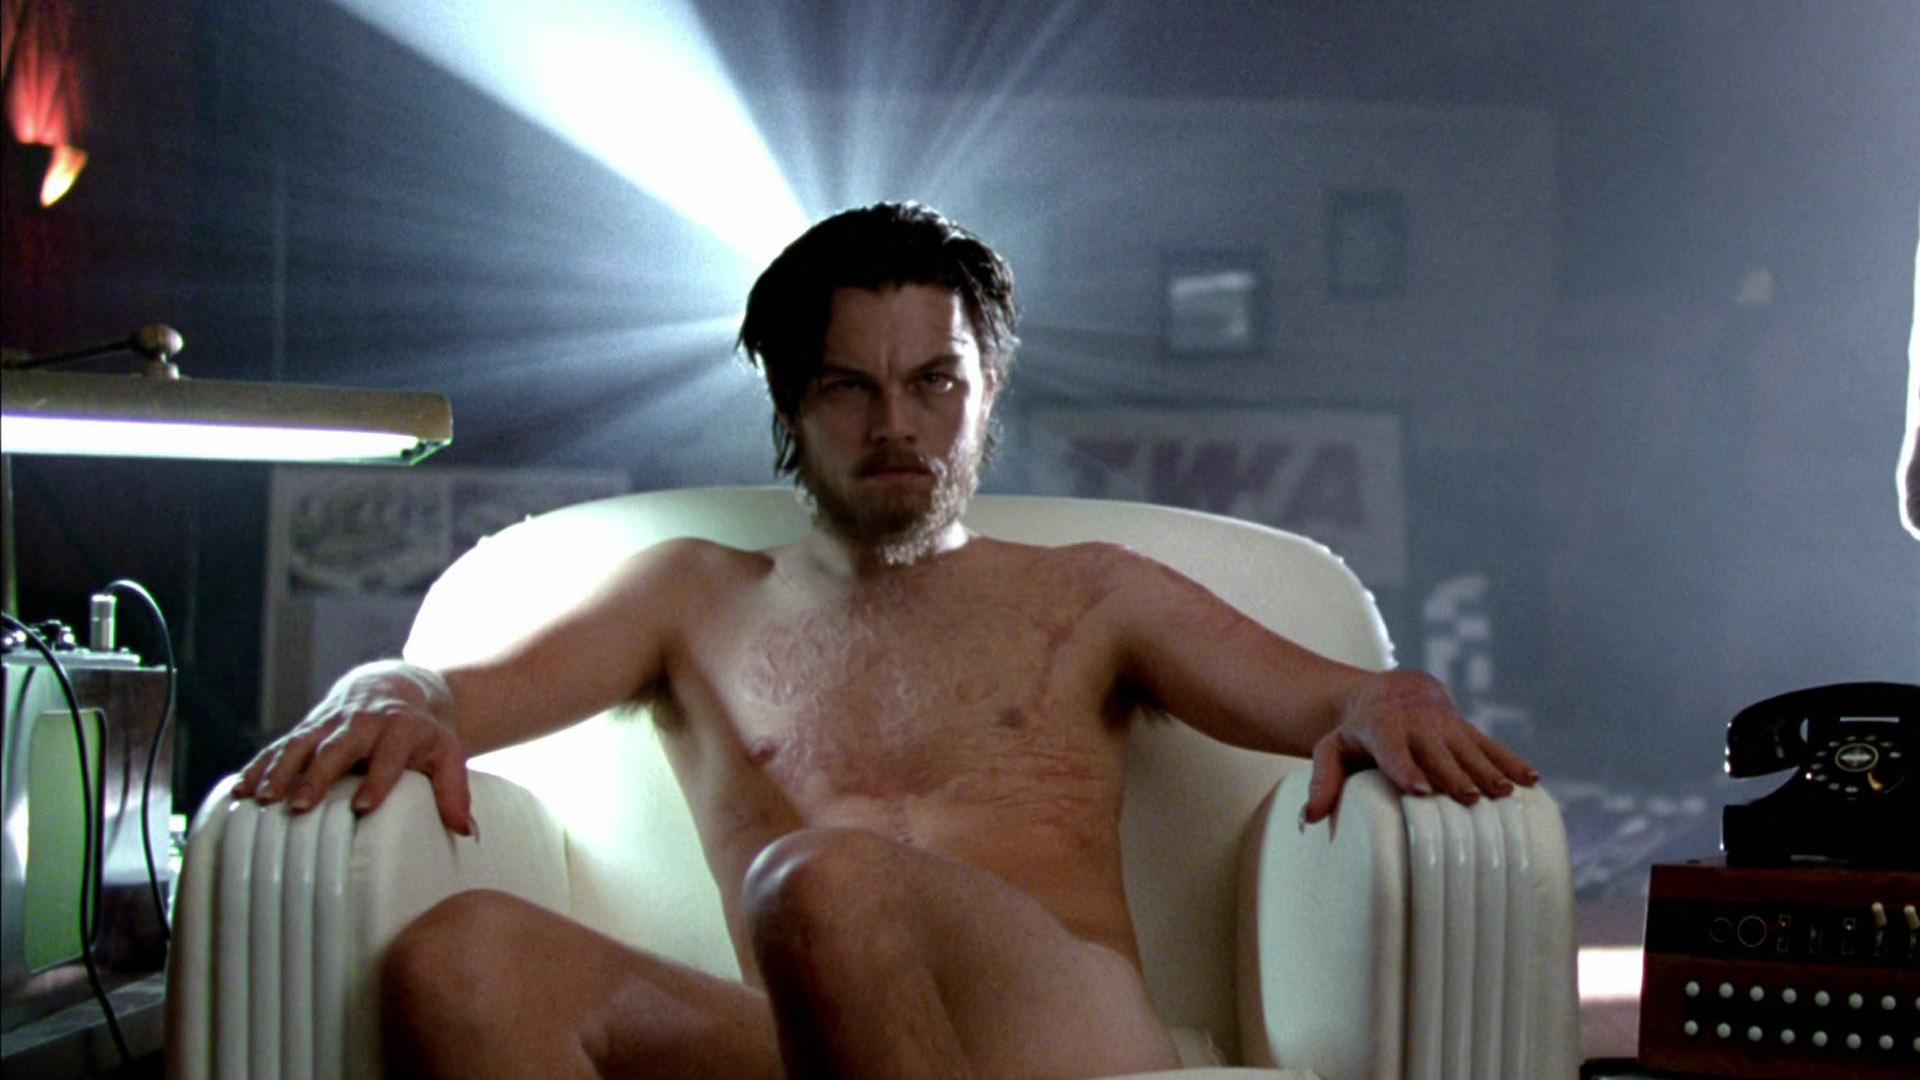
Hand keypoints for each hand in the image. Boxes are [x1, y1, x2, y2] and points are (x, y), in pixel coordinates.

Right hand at [233, 661, 475, 834]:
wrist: (392, 687)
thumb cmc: (421, 732)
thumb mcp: (447, 753)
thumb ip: (455, 790)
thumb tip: (467, 832)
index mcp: (400, 729)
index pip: (389, 755)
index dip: (378, 779)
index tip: (364, 807)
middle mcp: (362, 723)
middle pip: (337, 747)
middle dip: (318, 775)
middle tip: (301, 804)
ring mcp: (329, 724)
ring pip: (300, 744)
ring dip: (279, 771)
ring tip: (260, 799)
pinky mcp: (305, 728)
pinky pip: (278, 747)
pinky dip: (258, 766)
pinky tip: (239, 790)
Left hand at [1302, 669, 1537, 823]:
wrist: (1393, 692)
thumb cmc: (1359, 732)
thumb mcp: (1333, 750)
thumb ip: (1322, 781)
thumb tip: (1309, 819)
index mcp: (1382, 728)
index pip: (1393, 749)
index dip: (1406, 768)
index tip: (1421, 789)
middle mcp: (1418, 724)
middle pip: (1437, 753)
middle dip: (1452, 774)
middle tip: (1467, 798)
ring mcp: (1447, 726)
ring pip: (1469, 750)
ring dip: (1487, 771)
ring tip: (1504, 794)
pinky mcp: (1468, 730)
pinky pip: (1492, 746)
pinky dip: (1511, 761)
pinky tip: (1531, 781)